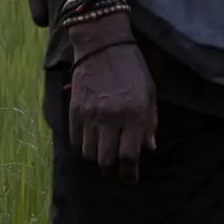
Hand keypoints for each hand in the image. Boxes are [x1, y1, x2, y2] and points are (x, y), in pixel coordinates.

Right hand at [65, 31, 158, 176]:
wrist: (102, 45)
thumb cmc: (131, 69)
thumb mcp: (149, 94)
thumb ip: (149, 123)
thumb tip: (148, 148)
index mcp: (134, 115)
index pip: (129, 156)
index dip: (129, 173)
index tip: (130, 178)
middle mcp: (111, 118)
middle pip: (106, 160)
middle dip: (112, 170)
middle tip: (116, 170)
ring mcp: (90, 115)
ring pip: (89, 153)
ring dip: (97, 158)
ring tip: (103, 153)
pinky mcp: (74, 110)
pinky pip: (76, 140)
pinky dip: (83, 144)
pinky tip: (91, 139)